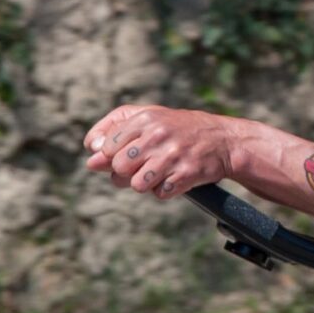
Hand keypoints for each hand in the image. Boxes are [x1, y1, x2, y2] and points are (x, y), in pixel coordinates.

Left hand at [83, 103, 235, 197]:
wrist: (223, 140)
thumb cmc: (179, 129)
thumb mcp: (149, 119)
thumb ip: (116, 132)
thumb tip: (91, 158)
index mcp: (144, 118)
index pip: (106, 146)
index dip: (111, 155)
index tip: (127, 152)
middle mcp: (157, 135)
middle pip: (118, 167)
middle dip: (126, 172)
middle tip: (143, 165)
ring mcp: (172, 155)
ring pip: (137, 185)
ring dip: (145, 184)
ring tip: (159, 172)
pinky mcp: (186, 174)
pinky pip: (160, 194)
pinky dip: (165, 191)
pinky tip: (174, 178)